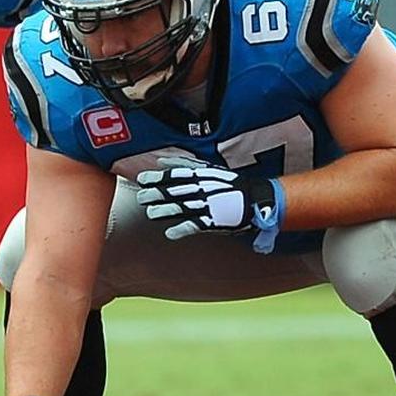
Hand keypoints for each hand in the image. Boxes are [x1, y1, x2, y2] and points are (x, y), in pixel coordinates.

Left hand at [135, 157, 284, 252]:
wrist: (254, 199)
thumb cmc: (228, 183)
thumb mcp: (207, 168)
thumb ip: (184, 164)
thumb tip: (161, 161)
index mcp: (200, 176)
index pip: (173, 176)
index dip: (156, 178)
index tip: (142, 179)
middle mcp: (201, 190)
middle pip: (172, 192)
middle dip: (154, 195)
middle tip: (141, 197)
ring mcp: (206, 206)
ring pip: (179, 208)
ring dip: (162, 211)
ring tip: (150, 214)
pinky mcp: (212, 221)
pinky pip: (193, 226)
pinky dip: (180, 230)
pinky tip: (169, 233)